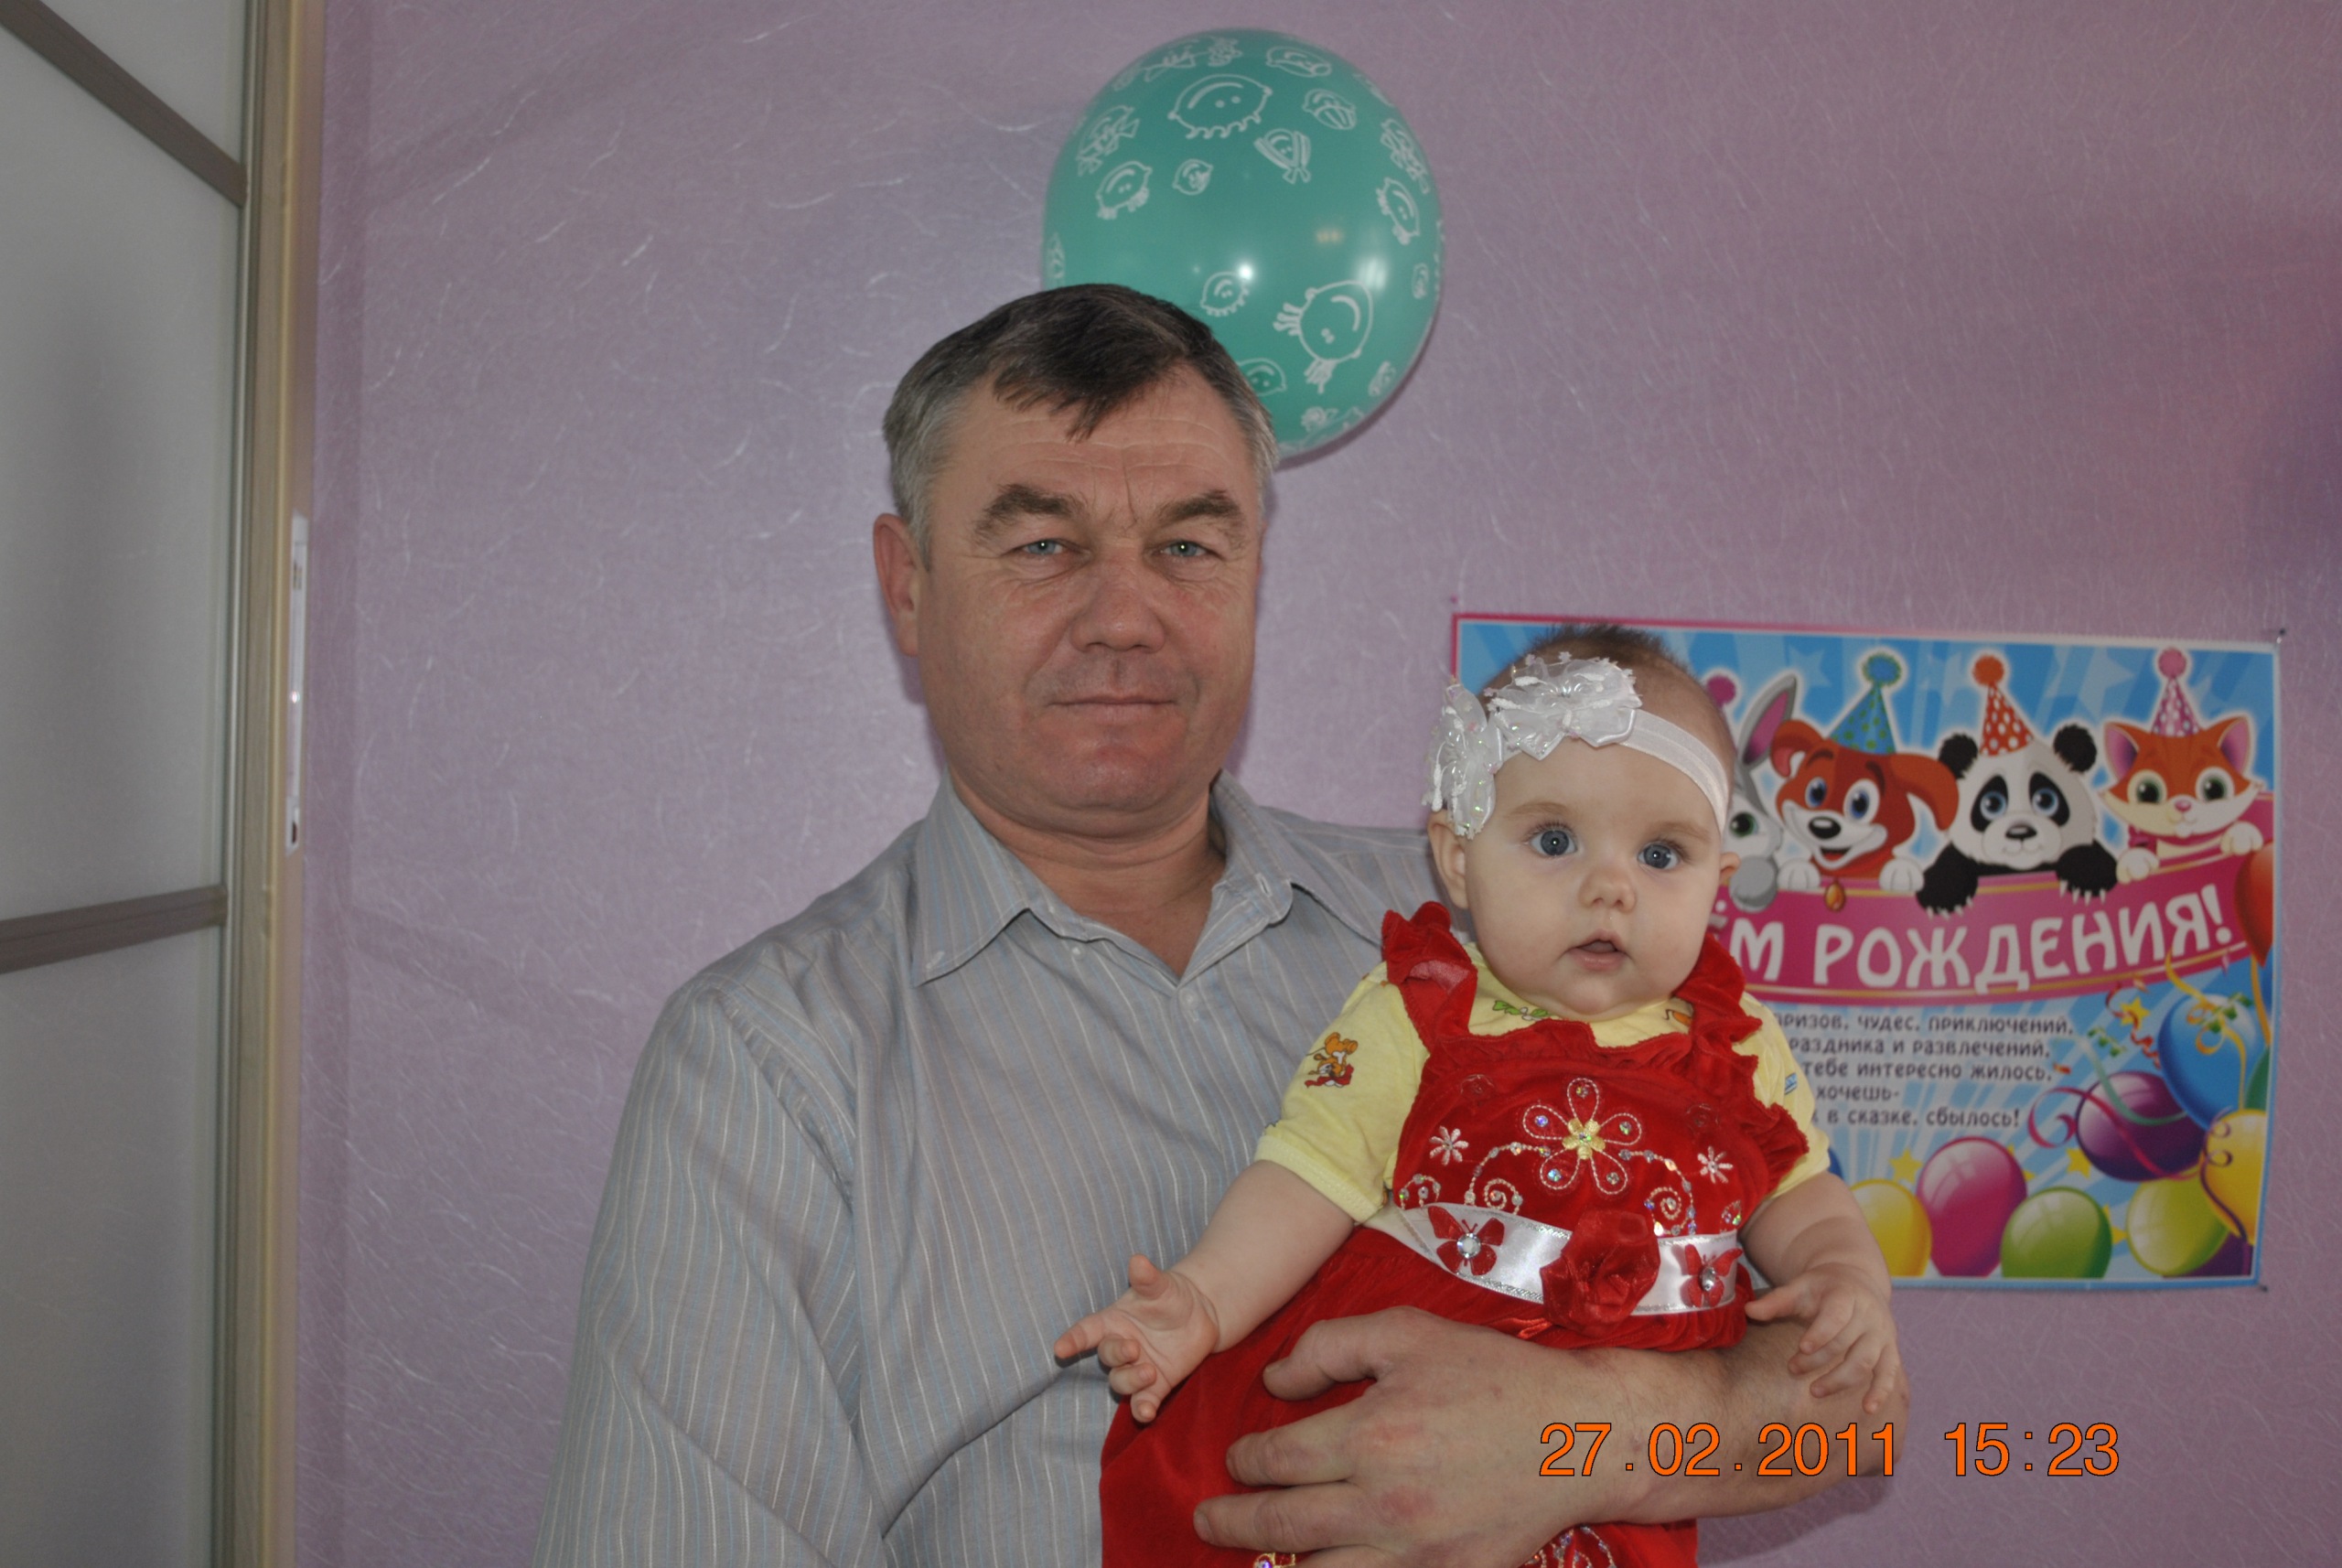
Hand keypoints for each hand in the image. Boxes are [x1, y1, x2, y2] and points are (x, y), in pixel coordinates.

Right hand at [1052, 1254, 1220, 1422]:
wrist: (1201, 1313)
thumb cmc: (1171, 1295)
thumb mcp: (1161, 1285)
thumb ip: (1148, 1277)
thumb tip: (1138, 1261)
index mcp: (1114, 1322)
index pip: (1086, 1331)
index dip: (1072, 1340)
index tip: (1060, 1348)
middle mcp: (1121, 1347)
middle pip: (1106, 1357)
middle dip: (1116, 1355)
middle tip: (1134, 1349)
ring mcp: (1137, 1368)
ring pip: (1121, 1383)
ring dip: (1131, 1381)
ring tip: (1150, 1371)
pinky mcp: (1157, 1386)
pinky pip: (1144, 1402)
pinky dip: (1142, 1410)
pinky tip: (1147, 1413)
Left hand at [1193, 1308, 1608, 1566]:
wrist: (1578, 1437)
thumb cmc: (1492, 1376)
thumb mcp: (1408, 1332)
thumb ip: (1329, 1346)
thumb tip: (1274, 1380)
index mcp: (1371, 1435)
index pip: (1274, 1460)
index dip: (1243, 1461)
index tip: (1236, 1460)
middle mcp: (1384, 1503)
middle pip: (1280, 1526)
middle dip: (1230, 1522)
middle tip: (1207, 1518)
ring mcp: (1415, 1552)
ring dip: (1278, 1564)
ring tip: (1255, 1556)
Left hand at [1744, 1262, 1901, 1413]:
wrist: (1857, 1280)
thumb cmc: (1823, 1287)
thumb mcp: (1801, 1286)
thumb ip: (1777, 1301)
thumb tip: (1748, 1311)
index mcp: (1847, 1295)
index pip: (1836, 1316)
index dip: (1821, 1333)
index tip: (1802, 1348)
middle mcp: (1869, 1315)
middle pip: (1846, 1343)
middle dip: (1819, 1360)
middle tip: (1792, 1369)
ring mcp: (1882, 1334)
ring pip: (1865, 1361)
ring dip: (1841, 1380)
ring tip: (1815, 1391)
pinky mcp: (1890, 1349)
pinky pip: (1889, 1373)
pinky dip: (1881, 1391)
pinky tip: (1868, 1409)